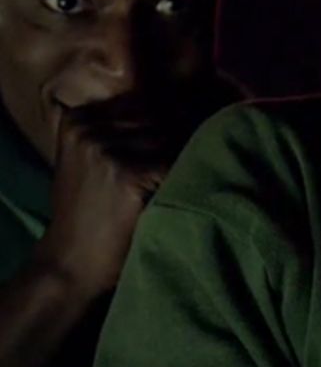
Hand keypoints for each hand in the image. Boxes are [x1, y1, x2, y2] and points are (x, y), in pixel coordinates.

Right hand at [32, 90, 206, 296]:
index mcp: (80, 118)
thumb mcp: (91, 162)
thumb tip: (181, 105)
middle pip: (163, 117)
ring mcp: (106, 151)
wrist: (73, 265)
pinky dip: (190, 176)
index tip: (194, 131)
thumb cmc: (91, 214)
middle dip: (186, 136)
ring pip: (175, 138)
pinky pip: (178, 163)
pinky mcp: (128, 175)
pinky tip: (186, 193)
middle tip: (202, 158)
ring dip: (191, 155)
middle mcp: (90, 129)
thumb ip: (121, 132)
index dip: (175, 117)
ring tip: (193, 178)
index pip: (146, 101)